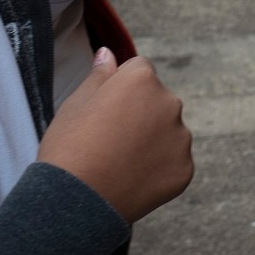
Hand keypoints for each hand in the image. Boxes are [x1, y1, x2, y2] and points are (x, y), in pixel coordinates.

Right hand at [37, 47, 194, 221]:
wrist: (76, 202)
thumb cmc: (69, 147)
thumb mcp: (75, 103)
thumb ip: (99, 75)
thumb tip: (109, 52)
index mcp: (142, 80)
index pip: (139, 70)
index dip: (119, 90)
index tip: (103, 112)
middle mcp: (170, 102)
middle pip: (157, 101)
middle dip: (140, 114)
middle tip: (109, 141)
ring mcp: (181, 137)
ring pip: (167, 131)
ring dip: (152, 141)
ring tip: (119, 163)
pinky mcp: (185, 168)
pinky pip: (173, 161)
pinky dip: (158, 169)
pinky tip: (132, 180)